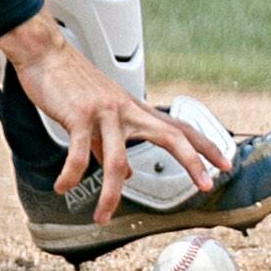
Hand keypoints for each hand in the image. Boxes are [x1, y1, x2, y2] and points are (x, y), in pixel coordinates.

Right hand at [0, 17, 219, 219]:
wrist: (47, 54)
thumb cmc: (73, 84)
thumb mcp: (102, 115)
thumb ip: (113, 146)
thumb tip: (126, 173)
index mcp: (134, 110)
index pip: (179, 128)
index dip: (205, 146)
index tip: (223, 165)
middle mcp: (127, 110)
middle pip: (171, 135)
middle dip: (192, 161)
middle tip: (206, 185)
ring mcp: (105, 112)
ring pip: (117, 161)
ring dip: (110, 195)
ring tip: (102, 216)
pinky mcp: (79, 114)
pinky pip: (78, 154)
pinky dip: (70, 176)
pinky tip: (62, 188)